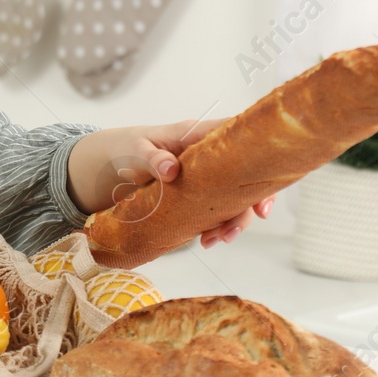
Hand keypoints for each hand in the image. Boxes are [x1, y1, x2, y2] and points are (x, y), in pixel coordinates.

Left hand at [66, 118, 273, 246]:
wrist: (113, 165)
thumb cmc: (127, 148)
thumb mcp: (134, 150)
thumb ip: (151, 157)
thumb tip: (171, 168)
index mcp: (199, 136)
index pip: (240, 139)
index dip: (260, 159)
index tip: (265, 187)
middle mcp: (210, 157)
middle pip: (245, 175)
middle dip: (249, 203)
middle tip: (236, 227)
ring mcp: (207, 178)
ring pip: (235, 197)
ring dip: (233, 220)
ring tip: (219, 239)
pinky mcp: (199, 196)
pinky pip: (217, 210)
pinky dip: (217, 226)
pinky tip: (207, 240)